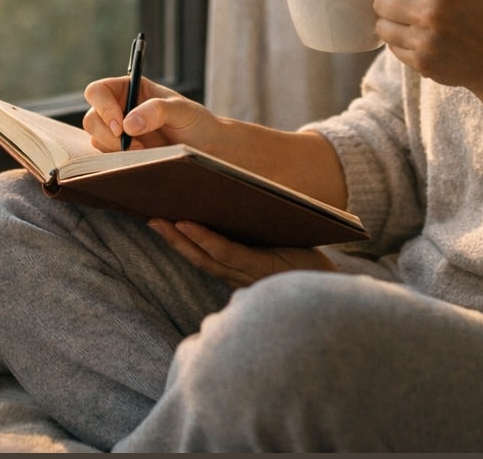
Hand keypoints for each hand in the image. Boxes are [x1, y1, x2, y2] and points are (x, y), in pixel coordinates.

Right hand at [82, 76, 223, 153]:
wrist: (208, 149)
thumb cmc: (197, 123)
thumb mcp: (182, 111)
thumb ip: (157, 110)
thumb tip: (128, 124)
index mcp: (130, 89)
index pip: (98, 91)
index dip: (103, 107)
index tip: (120, 125)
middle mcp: (119, 109)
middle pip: (92, 118)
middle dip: (108, 135)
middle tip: (134, 147)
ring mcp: (118, 133)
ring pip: (96, 140)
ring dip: (115, 150)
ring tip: (144, 153)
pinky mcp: (121, 154)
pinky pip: (106, 158)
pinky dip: (118, 161)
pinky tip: (140, 160)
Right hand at [147, 218, 334, 287]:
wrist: (336, 284)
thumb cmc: (305, 261)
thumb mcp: (274, 244)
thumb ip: (252, 234)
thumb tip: (230, 197)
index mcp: (238, 268)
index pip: (200, 254)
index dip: (177, 239)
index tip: (156, 217)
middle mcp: (237, 275)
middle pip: (195, 255)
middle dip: (169, 237)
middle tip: (147, 214)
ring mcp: (246, 273)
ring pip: (204, 256)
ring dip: (179, 239)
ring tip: (160, 218)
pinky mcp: (260, 268)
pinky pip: (226, 253)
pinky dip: (205, 240)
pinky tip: (190, 224)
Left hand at [374, 0, 482, 95]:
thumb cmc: (481, 13)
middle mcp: (432, 12)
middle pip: (381, 1)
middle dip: (391, 1)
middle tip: (408, 4)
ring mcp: (425, 40)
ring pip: (381, 26)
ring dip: (392, 23)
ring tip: (412, 23)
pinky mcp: (421, 63)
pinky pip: (391, 47)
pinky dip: (401, 43)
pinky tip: (421, 39)